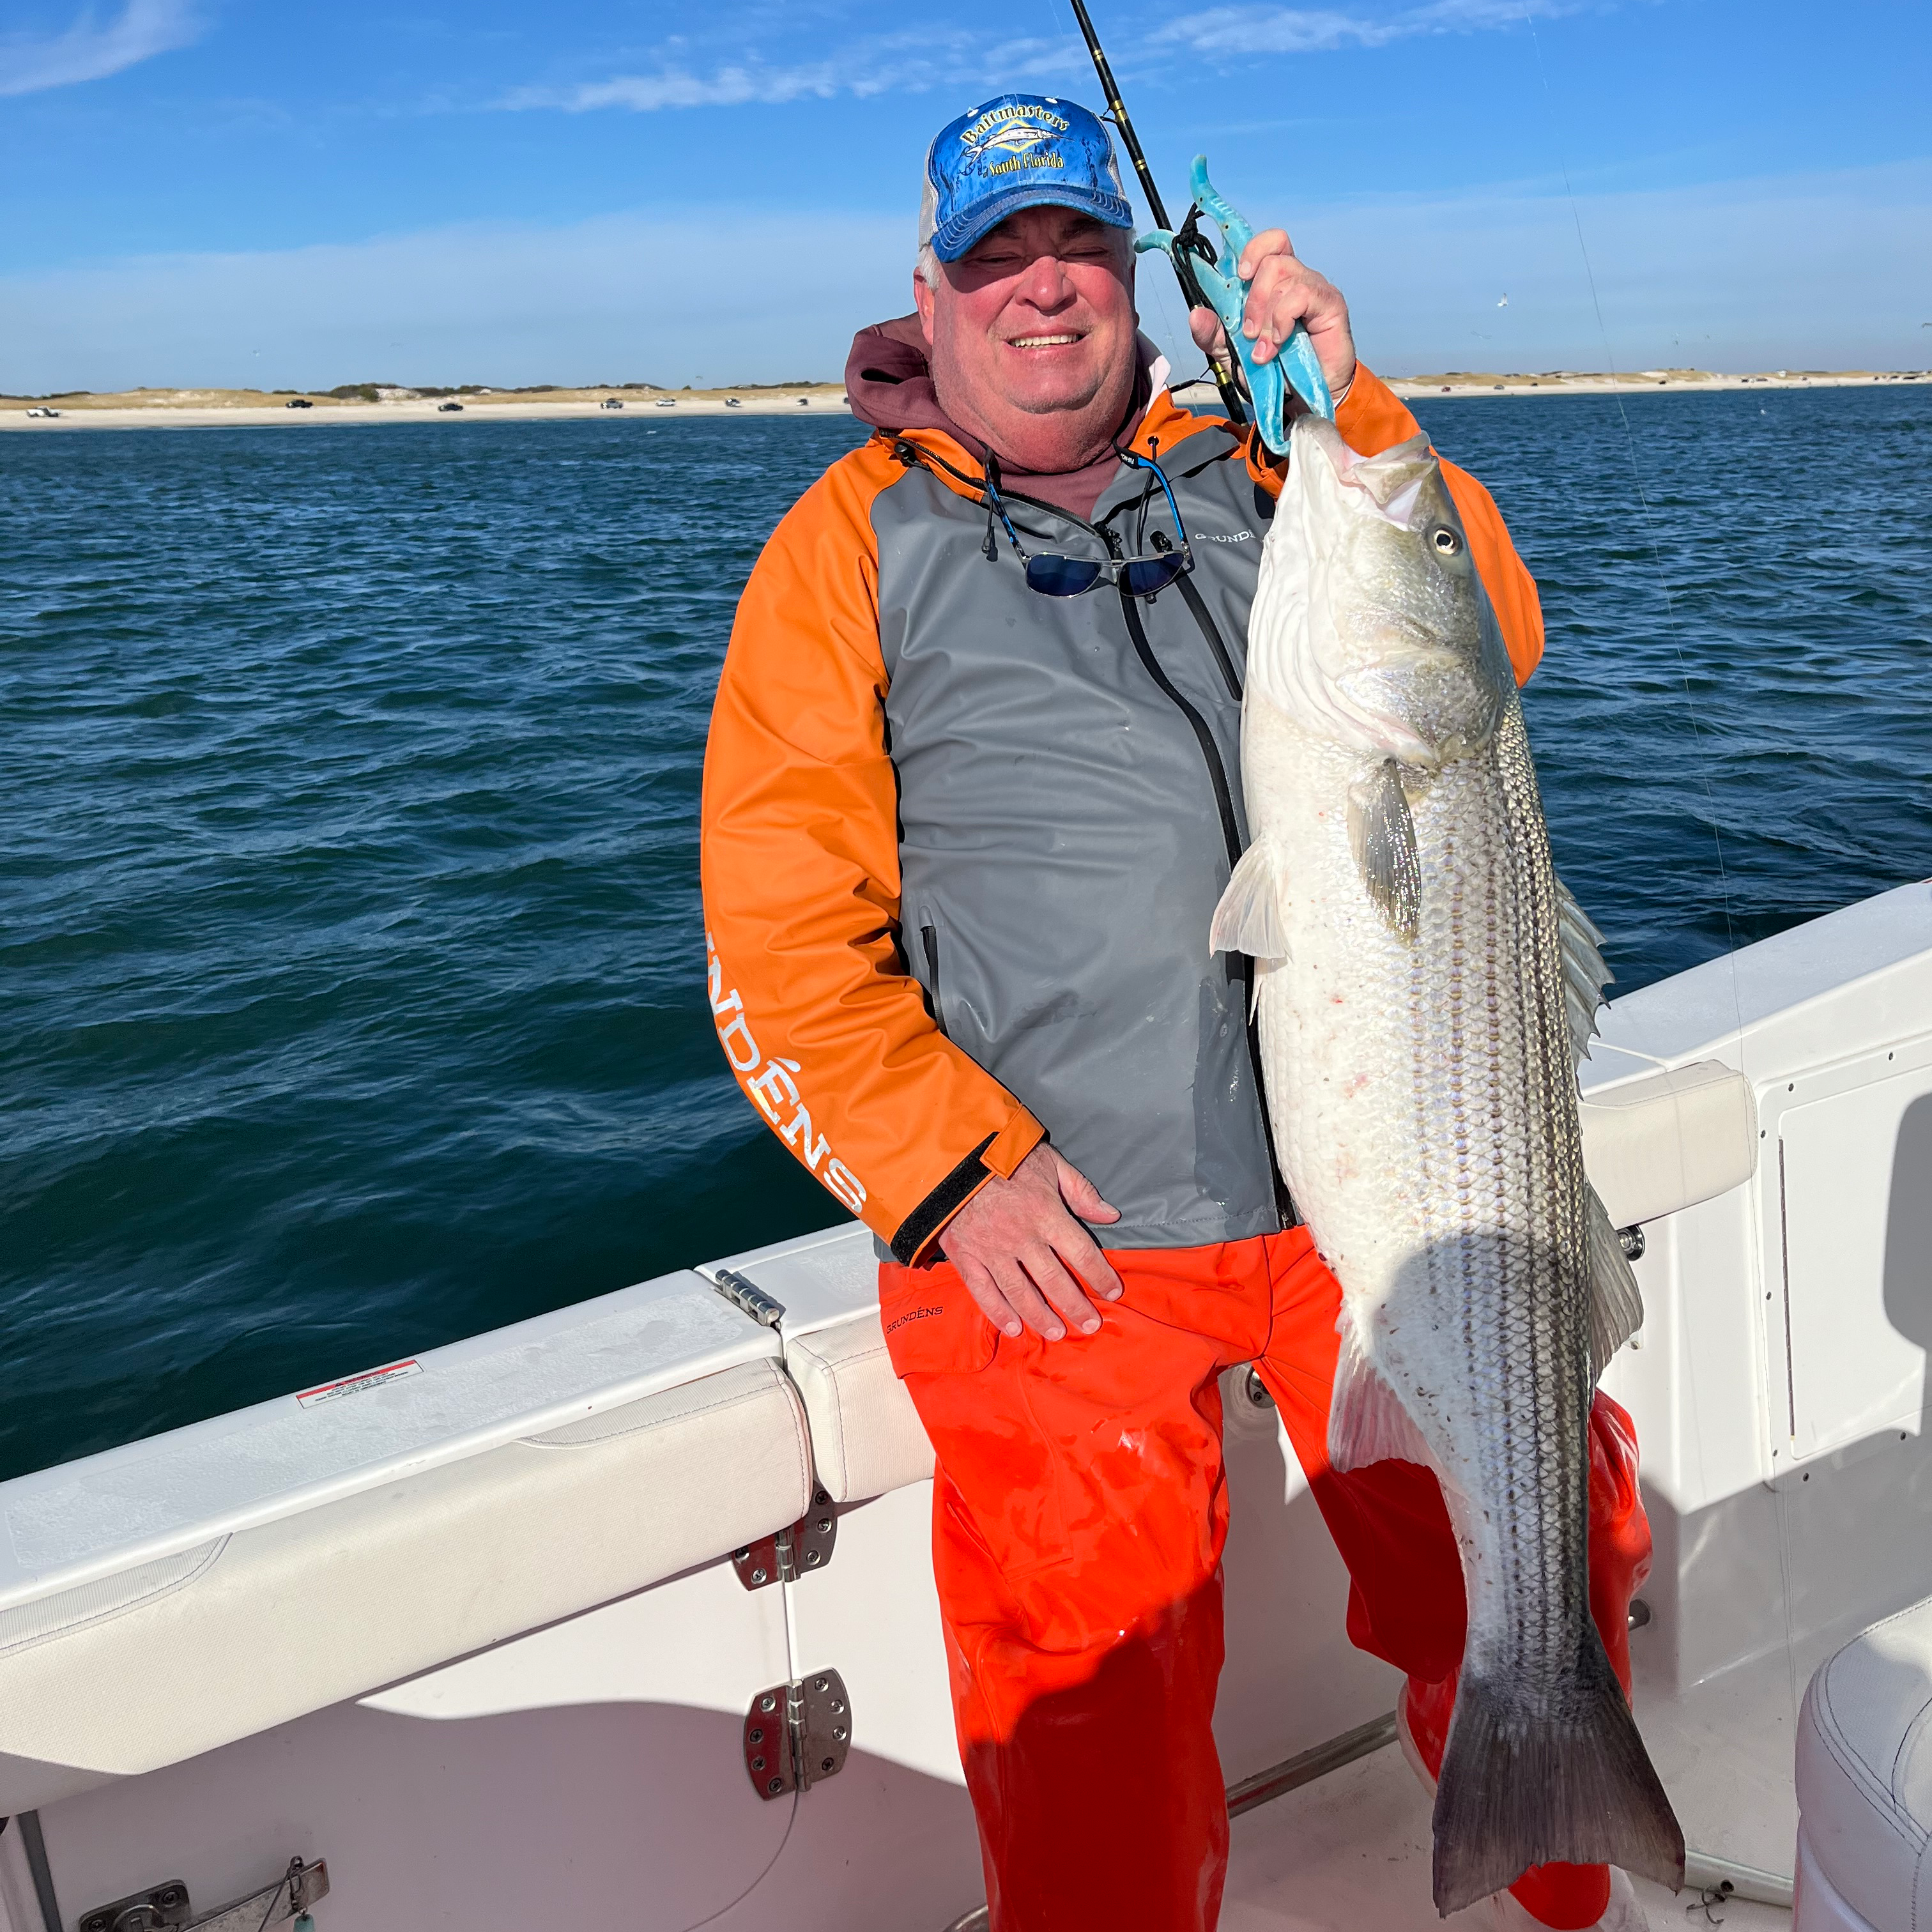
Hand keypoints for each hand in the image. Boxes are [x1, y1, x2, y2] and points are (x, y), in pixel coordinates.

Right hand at [940, 1143, 1123, 1341]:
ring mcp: (992, 1250)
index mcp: (1046, 1213)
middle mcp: (1022, 1237)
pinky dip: (998, 1313)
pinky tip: (1014, 1328)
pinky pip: (984, 1292)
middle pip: (1055, 1281)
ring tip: (1057, 1333)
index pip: (1082, 1253)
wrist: (950, 1155)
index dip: (1101, 1276)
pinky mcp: (966, 1256)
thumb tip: (1110, 1214)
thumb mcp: (1049, 1162)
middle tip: (1091, 1325)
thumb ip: (1080, 1190)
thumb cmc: (1003, 1155)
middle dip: (1076, 1306)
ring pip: (1021, 1293)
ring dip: (1041, 1317)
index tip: (1114, 1292)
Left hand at [1188, 228, 1354, 400]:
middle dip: (1252, 297)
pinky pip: (1300, 294)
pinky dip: (1282, 319)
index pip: (1267, 245)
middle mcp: (1295, 278)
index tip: (1238, 274)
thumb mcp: (1232, 354)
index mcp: (1273, 283)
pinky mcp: (1330, 302)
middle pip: (1270, 257)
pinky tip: (1280, 343)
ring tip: (1264, 349)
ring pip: (1283, 273)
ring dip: (1265, 315)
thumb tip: (1195, 315)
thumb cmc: (1274, 372)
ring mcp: (1314, 287)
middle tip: (1248, 332)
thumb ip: (1212, 334)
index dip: (1251, 248)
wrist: (1303, 399)